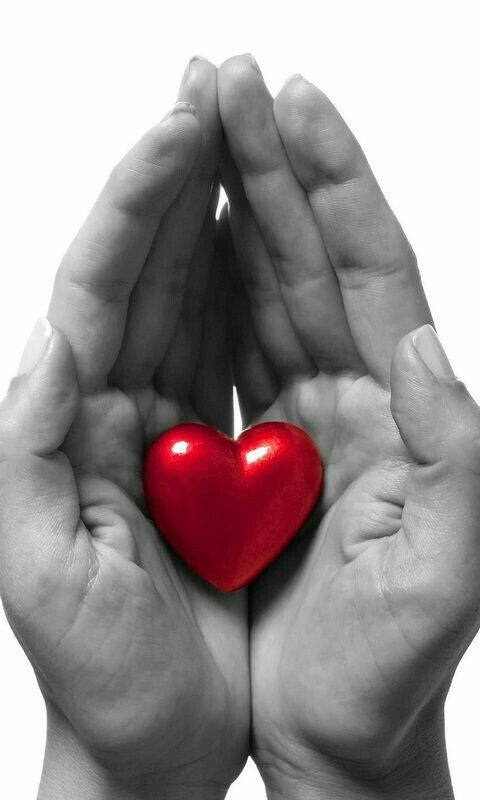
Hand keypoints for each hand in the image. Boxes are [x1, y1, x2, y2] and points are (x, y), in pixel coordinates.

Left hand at [0, 58, 247, 799]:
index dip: (136, 203)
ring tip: (232, 134)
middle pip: (143, 272)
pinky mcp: (209, 452)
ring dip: (208, 213)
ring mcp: (160, 425)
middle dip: (174, 177)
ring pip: (187, 297)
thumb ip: (24, 452)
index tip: (179, 126)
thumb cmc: (102, 676)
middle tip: (209, 90)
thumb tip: (44, 347)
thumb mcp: (37, 569)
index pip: (98, 288)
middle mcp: (107, 411)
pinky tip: (256, 240)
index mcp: (62, 426)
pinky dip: (241, 289)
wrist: (150, 737)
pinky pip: (224, 352)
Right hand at [219, 55, 476, 798]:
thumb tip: (427, 344)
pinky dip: (211, 282)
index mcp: (404, 413)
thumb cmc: (390, 669)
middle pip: (314, 257)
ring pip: (270, 285)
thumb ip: (459, 455)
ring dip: (239, 206)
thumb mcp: (448, 572)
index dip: (336, 184)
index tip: (296, 103)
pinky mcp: (264, 443)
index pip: (372, 271)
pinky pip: (234, 342)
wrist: (343, 727)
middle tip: (232, 80)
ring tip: (205, 129)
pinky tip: (191, 236)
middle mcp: (361, 396)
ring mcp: (311, 413)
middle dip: (275, 164)